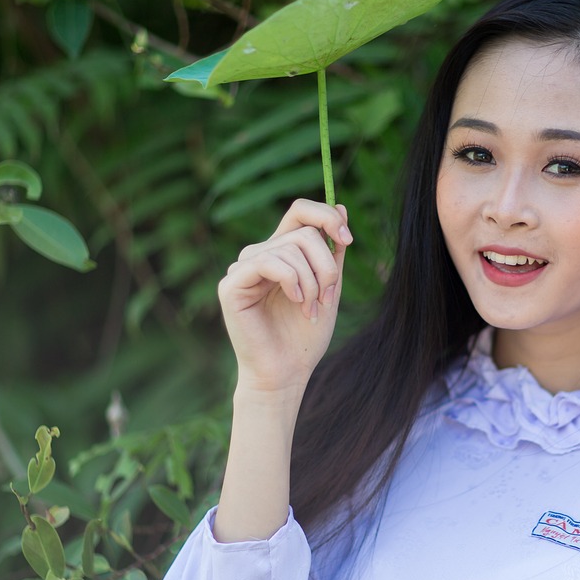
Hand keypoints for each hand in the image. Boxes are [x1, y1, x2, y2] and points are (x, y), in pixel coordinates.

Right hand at [217, 199, 353, 394]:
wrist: (286, 372)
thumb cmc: (305, 335)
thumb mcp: (329, 287)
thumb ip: (332, 251)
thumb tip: (342, 206)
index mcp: (282, 252)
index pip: (300, 211)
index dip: (327, 216)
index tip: (348, 240)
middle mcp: (260, 254)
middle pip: (303, 231)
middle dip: (326, 265)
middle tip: (328, 298)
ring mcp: (243, 268)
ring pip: (290, 248)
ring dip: (312, 282)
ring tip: (311, 309)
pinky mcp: (231, 284)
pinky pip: (268, 261)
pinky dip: (291, 281)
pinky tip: (296, 302)